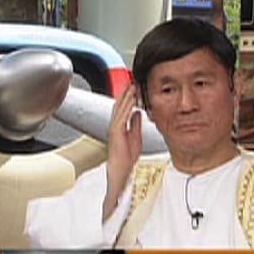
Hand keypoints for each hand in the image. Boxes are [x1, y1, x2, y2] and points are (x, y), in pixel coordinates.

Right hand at [103, 85, 141, 220]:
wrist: (120, 173)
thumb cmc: (126, 159)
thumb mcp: (135, 138)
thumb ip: (136, 125)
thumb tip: (138, 113)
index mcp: (120, 127)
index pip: (124, 108)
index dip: (128, 97)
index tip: (134, 87)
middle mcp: (116, 127)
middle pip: (120, 106)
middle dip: (125, 93)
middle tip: (131, 81)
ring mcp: (115, 130)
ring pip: (120, 110)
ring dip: (126, 98)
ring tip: (131, 86)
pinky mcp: (116, 135)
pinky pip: (121, 118)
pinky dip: (126, 109)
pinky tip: (131, 102)